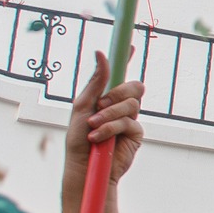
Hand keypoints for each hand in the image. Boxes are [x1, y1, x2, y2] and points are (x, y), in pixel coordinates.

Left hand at [65, 52, 144, 192]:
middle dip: (116, 94)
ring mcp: (130, 119)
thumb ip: (95, 82)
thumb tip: (101, 54)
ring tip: (93, 127)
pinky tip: (99, 137)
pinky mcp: (136, 134)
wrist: (83, 166)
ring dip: (109, 114)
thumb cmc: (77, 139)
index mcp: (107, 96)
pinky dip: (111, 128)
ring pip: (131, 104)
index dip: (127, 59)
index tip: (131, 46)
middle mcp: (120, 106)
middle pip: (134, 86)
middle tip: (99, 104)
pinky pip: (130, 122)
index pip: (120, 74)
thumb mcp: (82, 106)